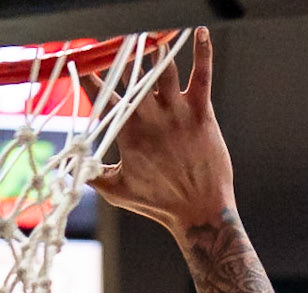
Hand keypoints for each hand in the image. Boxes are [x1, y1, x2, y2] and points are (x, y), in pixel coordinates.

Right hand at [91, 30, 232, 237]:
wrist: (201, 216)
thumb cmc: (160, 206)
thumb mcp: (118, 192)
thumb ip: (94, 176)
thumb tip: (73, 170)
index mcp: (127, 130)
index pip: (101, 92)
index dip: (89, 72)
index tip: (80, 56)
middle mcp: (149, 116)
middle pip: (130, 72)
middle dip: (121, 52)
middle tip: (117, 37)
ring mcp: (176, 113)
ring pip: (163, 67)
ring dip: (156, 45)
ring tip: (151, 28)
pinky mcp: (201, 114)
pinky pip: (201, 76)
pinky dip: (202, 53)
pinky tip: (199, 32)